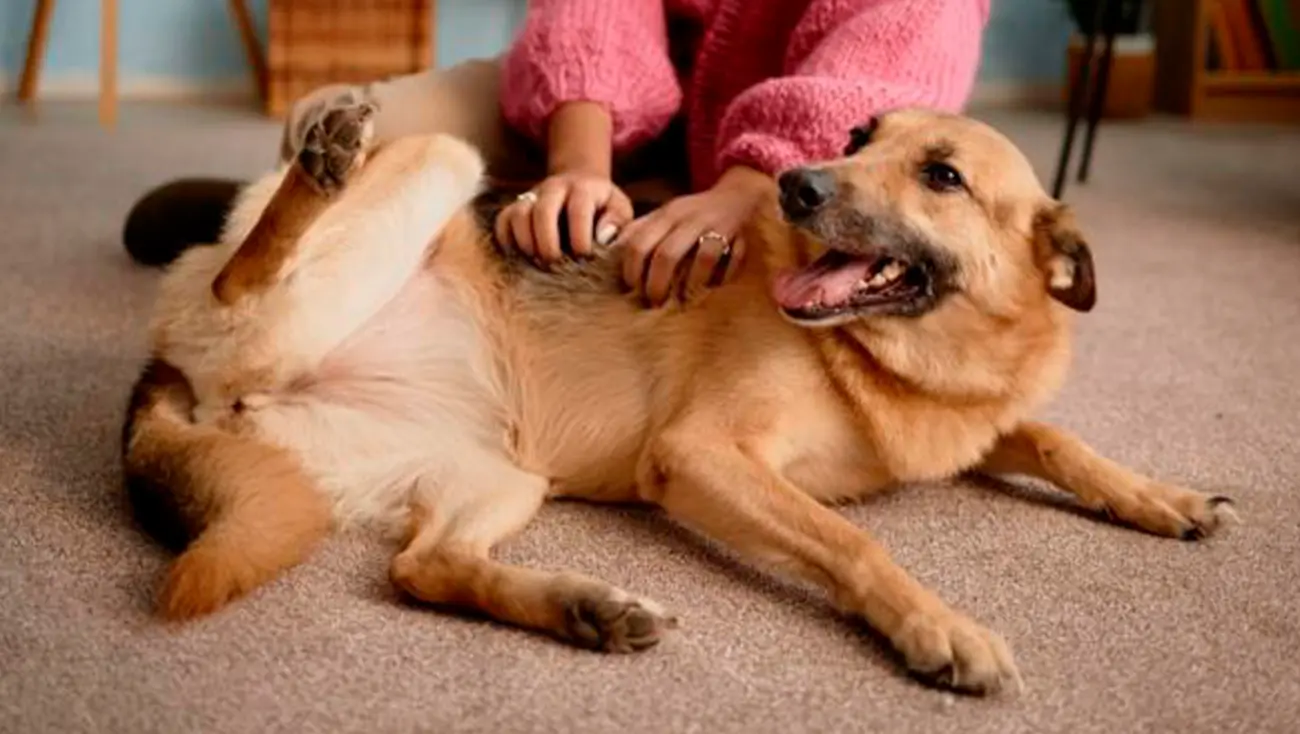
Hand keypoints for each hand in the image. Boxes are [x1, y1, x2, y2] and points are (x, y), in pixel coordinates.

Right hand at [494, 171, 634, 264]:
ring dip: (526, 243)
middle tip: (555, 265)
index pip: (578, 210)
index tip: (584, 257)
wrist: (580, 183)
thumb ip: (617, 222)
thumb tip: (602, 237)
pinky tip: (522, 257)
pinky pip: (503, 222)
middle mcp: (554, 188)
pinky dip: (508, 242)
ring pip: (519, 214)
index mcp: (584, 188)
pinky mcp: (516, 206)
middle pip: (542, 210)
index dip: (580, 237)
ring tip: (539, 264)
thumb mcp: (619, 208)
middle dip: (548, 243)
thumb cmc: (603, 206)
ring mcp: (532, 196)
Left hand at [616, 166, 771, 306]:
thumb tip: (610, 251)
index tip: (632, 289)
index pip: (638, 244)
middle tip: (654, 302)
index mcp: (666, 215)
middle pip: (666, 255)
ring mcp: (716, 226)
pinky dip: (720, 277)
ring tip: (683, 300)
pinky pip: (731, 259)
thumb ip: (640, 231)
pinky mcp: (739, 235)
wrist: (740, 194)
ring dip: (690, 285)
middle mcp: (688, 219)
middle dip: (657, 284)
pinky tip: (711, 287)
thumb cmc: (695, 213)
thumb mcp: (665, 216)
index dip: (632, 271)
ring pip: (701, 258)